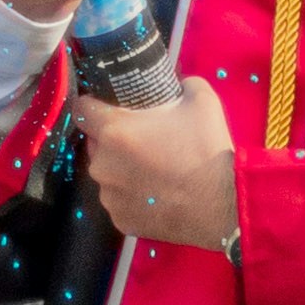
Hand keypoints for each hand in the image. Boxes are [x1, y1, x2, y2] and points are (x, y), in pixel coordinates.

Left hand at [82, 77, 239, 252]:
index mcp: (114, 131)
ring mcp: (109, 197)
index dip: (94, 103)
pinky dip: (131, 195)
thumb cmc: (207, 151)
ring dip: (121, 168)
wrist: (222, 207)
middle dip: (112, 138)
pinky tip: (156, 193)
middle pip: (95, 143)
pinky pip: (118, 200)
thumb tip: (177, 84)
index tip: (108, 105)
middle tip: (143, 138)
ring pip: (106, 173)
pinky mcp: (120, 220)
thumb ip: (182, 84)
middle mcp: (102, 165)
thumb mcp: (201, 101)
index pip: (82, 108)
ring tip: (152, 170)